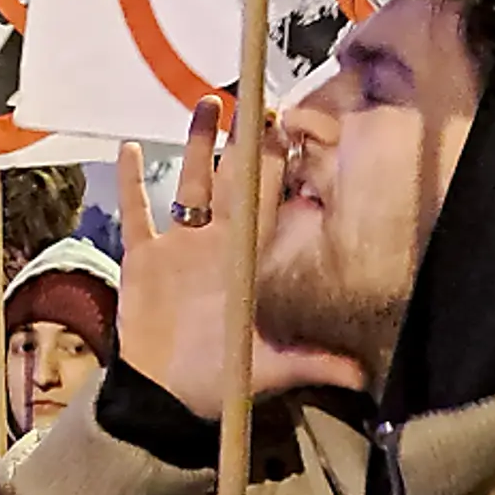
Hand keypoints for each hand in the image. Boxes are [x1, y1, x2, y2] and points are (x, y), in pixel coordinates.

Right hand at [112, 98, 371, 420]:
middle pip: (236, 178)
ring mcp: (182, 244)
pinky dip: (131, 182)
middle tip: (256, 97)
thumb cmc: (221, 379)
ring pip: (193, 181)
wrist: (165, 397)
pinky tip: (127, 148)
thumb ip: (315, 362)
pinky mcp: (147, 255)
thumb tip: (366, 375)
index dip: (282, 165)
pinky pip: (138, 211)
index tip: (292, 125)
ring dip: (199, 144)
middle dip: (246, 140)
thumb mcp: (273, 368)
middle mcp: (221, 241)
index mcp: (252, 259)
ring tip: (208, 103)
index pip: (271, 201)